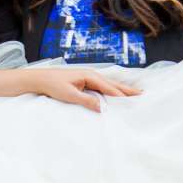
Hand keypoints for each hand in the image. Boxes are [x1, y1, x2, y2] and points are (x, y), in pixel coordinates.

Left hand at [24, 68, 141, 111]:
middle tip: (142, 94)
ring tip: (134, 93)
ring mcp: (89, 77)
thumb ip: (86, 100)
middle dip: (127, 90)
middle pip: (113, 84)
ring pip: (109, 85)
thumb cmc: (53, 85)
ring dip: (121, 90)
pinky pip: (103, 87)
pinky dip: (112, 90)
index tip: (133, 101)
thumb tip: (102, 107)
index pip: (109, 87)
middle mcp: (92, 75)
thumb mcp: (69, 95)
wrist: (40, 79)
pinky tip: (117, 94)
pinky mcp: (85, 81)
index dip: (121, 95)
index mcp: (89, 76)